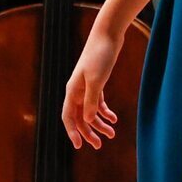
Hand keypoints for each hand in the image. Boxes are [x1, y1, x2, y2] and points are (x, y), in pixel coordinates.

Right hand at [62, 24, 124, 149]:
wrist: (108, 35)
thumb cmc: (100, 56)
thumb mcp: (97, 80)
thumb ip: (91, 101)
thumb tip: (86, 120)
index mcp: (72, 91)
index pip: (68, 117)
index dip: (72, 132)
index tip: (79, 146)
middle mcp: (77, 90)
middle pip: (79, 117)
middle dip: (88, 132)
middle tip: (99, 145)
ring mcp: (86, 86)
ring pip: (89, 111)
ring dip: (99, 124)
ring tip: (112, 134)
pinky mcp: (97, 82)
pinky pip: (98, 102)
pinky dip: (105, 112)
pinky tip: (113, 119)